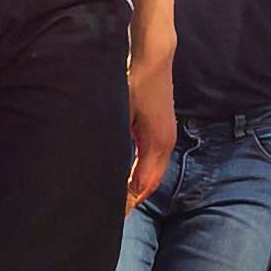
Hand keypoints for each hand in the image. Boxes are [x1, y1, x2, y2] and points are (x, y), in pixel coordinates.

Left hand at [125, 45, 176, 210]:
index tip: (112, 214)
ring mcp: (166, 137)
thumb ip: (117, 143)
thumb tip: (104, 170)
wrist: (153, 57)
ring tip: (119, 199)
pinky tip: (128, 175)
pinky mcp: (162, 130)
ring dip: (138, 187)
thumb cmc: (134, 81)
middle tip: (113, 213)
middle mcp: (165, 144)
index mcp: (156, 144)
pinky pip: (154, 161)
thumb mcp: (120, 114)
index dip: (127, 202)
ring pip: (154, 173)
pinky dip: (142, 173)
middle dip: (133, 199)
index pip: (142, 185)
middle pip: (151, 183)